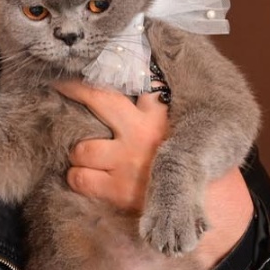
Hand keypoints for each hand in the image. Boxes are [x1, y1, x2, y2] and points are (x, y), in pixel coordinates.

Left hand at [53, 82, 253, 269]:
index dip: (108, 67)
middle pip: (98, 99)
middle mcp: (142, 133)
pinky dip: (77, 177)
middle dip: (75, 89)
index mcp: (161, 114)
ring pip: (81, 148)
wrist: (207, 209)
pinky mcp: (118, 190)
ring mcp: (127, 162)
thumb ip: (161, 109)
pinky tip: (82, 176)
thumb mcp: (186, 129)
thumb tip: (141, 80)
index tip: (88, 61)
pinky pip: (80, 178)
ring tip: (83, 155)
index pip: (132, 79)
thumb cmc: (193, 167)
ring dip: (77, 153)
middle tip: (61, 84)